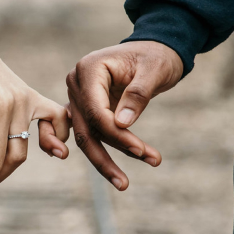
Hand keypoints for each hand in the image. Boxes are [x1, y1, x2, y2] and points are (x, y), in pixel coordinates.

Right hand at [66, 41, 182, 189]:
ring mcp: (77, 97)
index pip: (96, 111)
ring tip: (124, 183)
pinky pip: (85, 133)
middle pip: (86, 128)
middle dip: (106, 156)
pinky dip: (95, 151)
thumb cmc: (156, 56)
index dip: (116, 134)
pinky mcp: (85, 108)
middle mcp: (76, 84)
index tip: (141, 150)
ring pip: (85, 136)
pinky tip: (102, 171)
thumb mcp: (154, 70)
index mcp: (88, 69)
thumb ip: (137, 95)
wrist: (155, 49)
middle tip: (125, 183)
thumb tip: (121, 124)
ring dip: (104, 160)